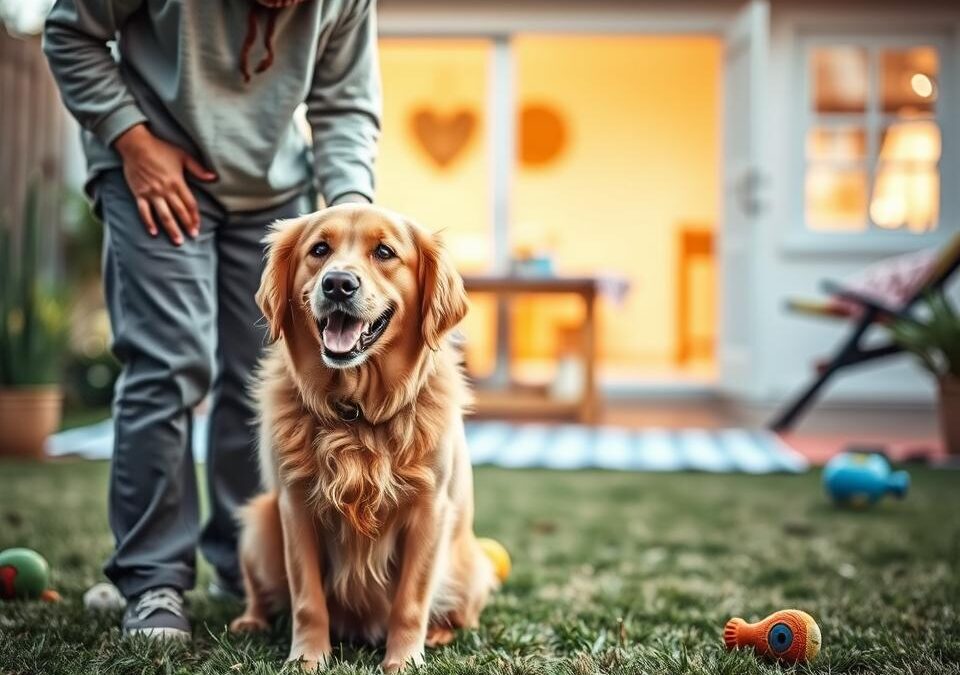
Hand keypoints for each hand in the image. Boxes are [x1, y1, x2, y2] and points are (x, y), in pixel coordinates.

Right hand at [114, 124, 216, 244]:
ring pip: (163, 215)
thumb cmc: (161, 149)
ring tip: (177, 241)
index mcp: (177, 182)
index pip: (189, 204)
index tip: (198, 226)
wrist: (136, 145)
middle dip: (186, 225)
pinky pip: (144, 211)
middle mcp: (165, 190)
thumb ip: (198, 169)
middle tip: (192, 237)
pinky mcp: (139, 194)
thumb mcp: (183, 156)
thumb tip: (214, 177)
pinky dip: (148, 222)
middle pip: (179, 212)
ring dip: (171, 229)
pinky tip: (154, 233)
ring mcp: (151, 193)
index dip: (195, 217)